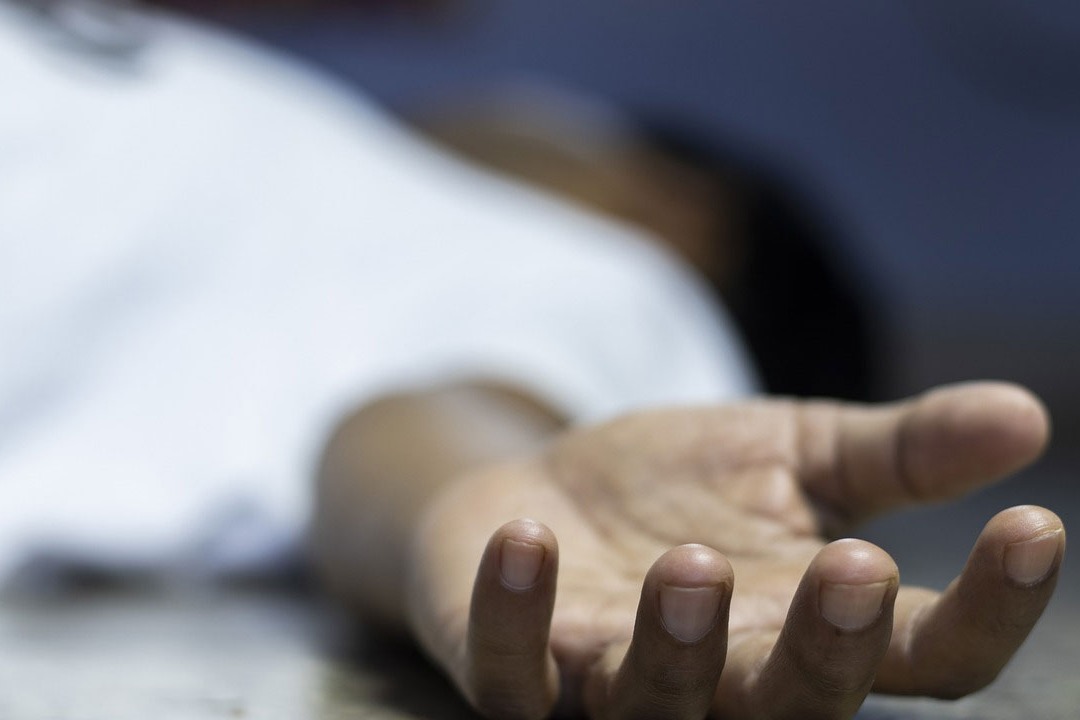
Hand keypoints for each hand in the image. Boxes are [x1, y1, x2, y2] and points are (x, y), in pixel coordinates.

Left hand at [406, 382, 1064, 718]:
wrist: (551, 488)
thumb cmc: (681, 485)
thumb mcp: (794, 452)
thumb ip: (896, 450)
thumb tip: (1026, 413)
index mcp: (807, 628)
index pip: (925, 658)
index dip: (989, 610)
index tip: (1034, 528)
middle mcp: (724, 681)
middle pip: (797, 706)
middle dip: (828, 649)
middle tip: (860, 566)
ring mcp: (614, 682)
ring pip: (658, 706)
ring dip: (677, 645)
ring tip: (695, 561)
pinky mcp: (520, 665)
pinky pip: (512, 671)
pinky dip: (515, 615)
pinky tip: (526, 535)